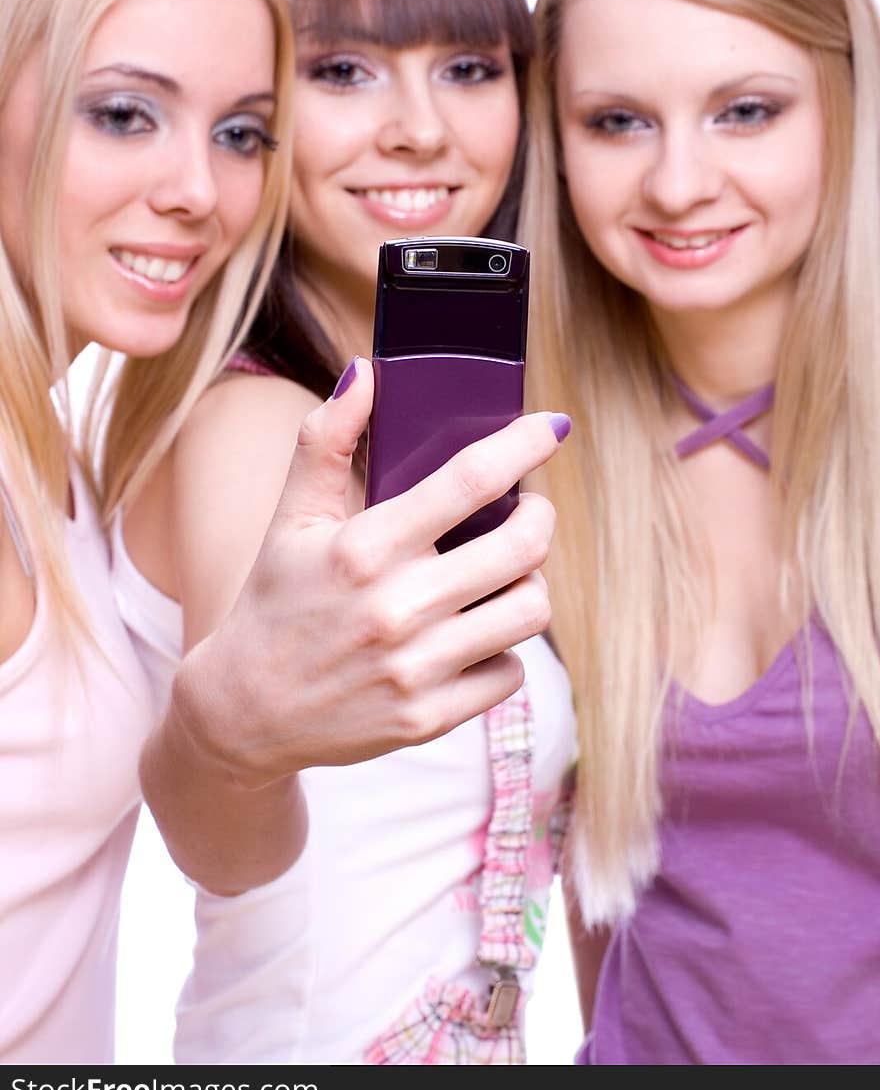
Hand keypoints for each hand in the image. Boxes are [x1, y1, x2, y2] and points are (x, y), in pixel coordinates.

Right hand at [172, 358, 568, 787]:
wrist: (244, 713)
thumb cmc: (275, 601)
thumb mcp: (290, 518)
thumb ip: (325, 440)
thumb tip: (365, 370)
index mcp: (364, 549)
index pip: (469, 481)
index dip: (523, 446)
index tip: (551, 428)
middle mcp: (395, 608)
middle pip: (522, 548)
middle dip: (540, 517)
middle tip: (530, 509)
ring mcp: (416, 669)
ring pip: (529, 610)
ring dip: (529, 582)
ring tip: (506, 573)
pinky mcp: (429, 719)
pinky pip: (510, 671)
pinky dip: (503, 647)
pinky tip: (475, 633)